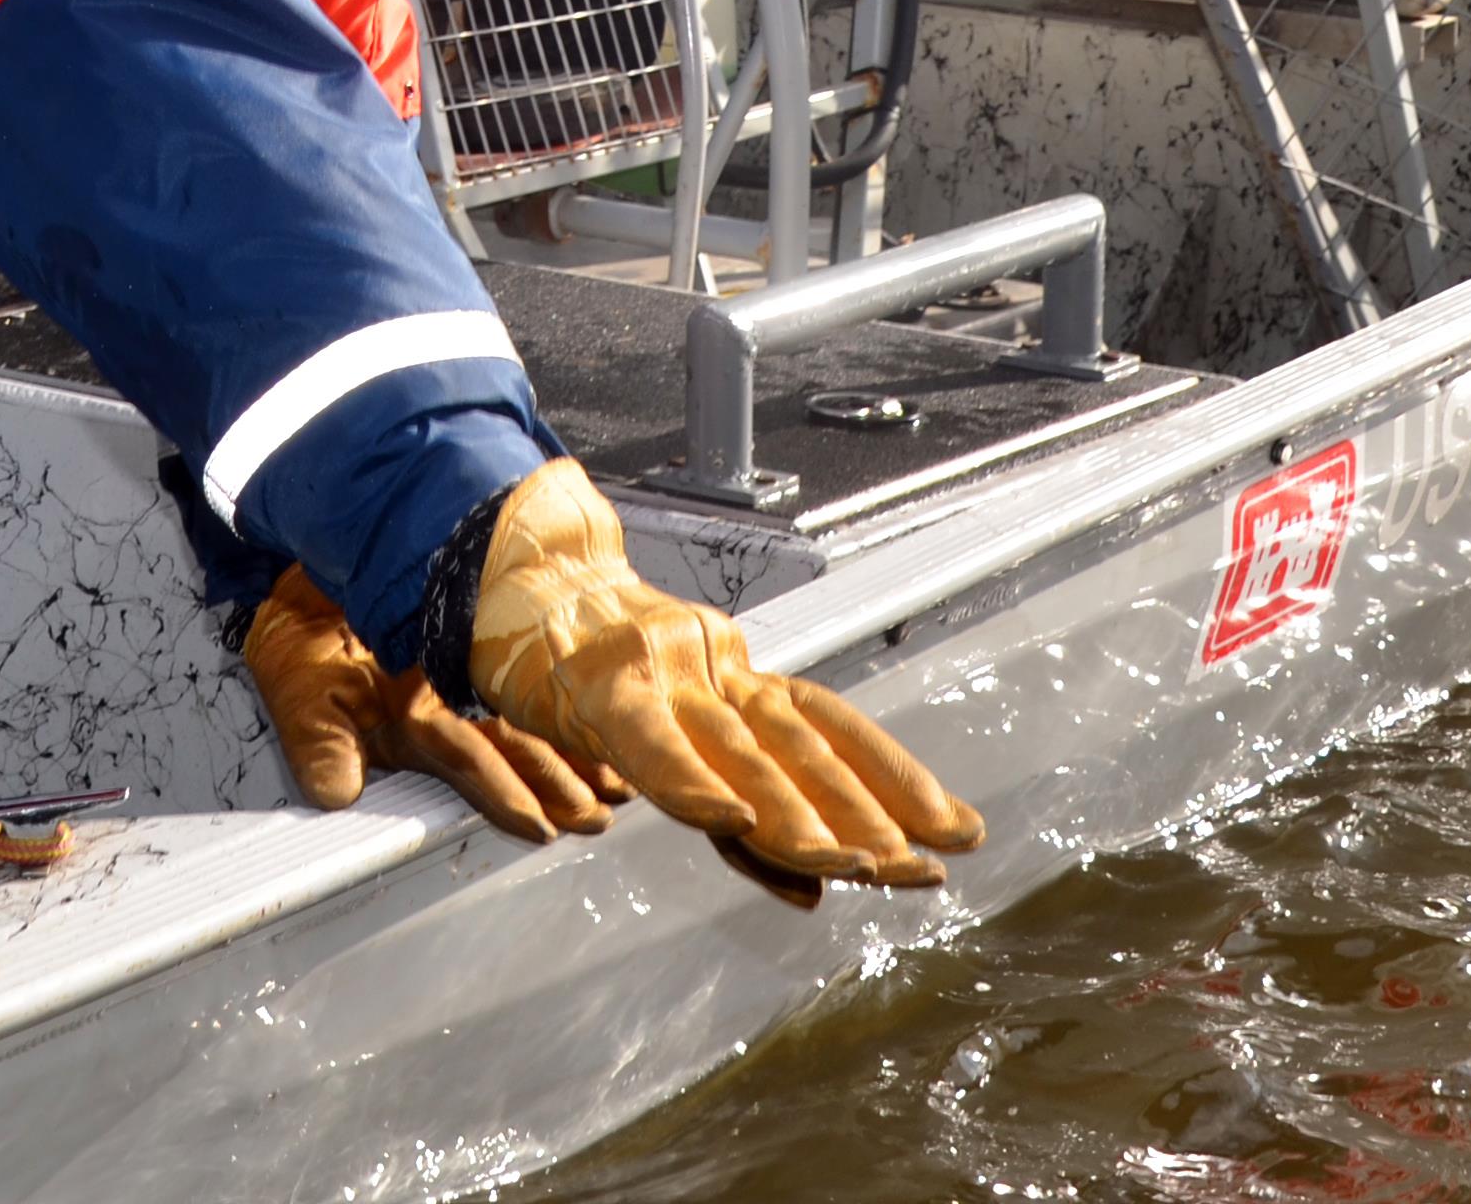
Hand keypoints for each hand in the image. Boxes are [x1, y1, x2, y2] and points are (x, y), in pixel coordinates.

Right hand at [247, 568, 615, 842]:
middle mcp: (445, 710)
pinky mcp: (474, 639)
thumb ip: (319, 745)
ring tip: (616, 783)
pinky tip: (596, 717)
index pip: (463, 765)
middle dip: (556, 784)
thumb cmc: (297, 641)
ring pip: (526, 720)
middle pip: (510, 750)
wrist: (301, 573)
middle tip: (601, 812)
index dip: (502, 794)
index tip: (540, 824)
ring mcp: (462, 678)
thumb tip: (336, 795)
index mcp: (409, 729)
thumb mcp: (300, 693)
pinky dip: (561, 698)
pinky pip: (523, 674)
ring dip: (570, 754)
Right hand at [464, 461, 981, 898]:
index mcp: (737, 677)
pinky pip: (653, 742)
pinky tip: (731, 817)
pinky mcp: (604, 688)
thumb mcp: (672, 737)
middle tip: (927, 867)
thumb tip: (812, 889)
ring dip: (803, 815)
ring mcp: (666, 674)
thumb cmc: (587, 668)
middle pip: (806, 746)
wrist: (513, 581)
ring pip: (745, 750)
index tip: (957, 827)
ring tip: (861, 864)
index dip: (898, 776)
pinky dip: (690, 781)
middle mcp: (716, 670)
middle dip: (873, 810)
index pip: (834, 728)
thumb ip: (737, 810)